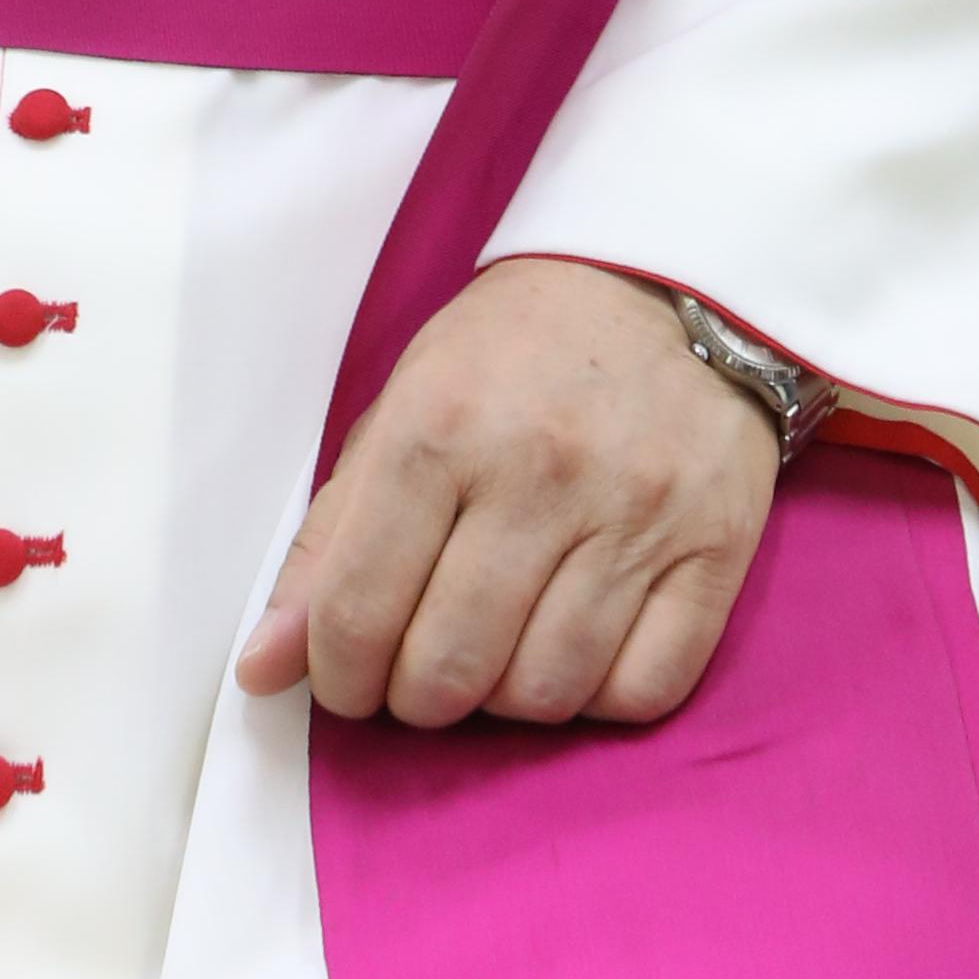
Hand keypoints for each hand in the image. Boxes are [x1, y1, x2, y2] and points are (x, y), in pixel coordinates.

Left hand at [234, 256, 778, 735]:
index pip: (357, 614)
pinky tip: (579, 647)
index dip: (338, 675)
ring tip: (503, 647)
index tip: (350, 673)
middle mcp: (540, 469)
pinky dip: (597, 697)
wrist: (671, 280)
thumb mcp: (406, 405)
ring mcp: (637, 511)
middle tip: (425, 663)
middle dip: (417, 695)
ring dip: (506, 698)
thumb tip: (261, 671)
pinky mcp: (717, 546)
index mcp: (442, 423)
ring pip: (542, 694)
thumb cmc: (519, 351)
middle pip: (447, 671)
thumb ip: (330, 541)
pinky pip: (641, 692)